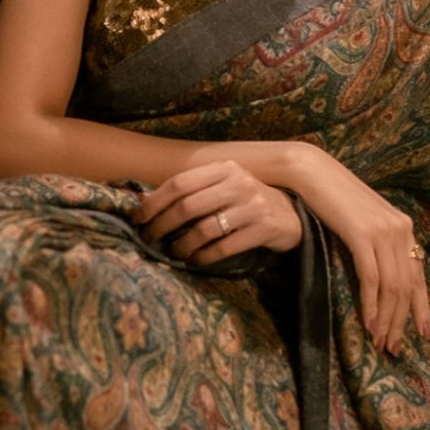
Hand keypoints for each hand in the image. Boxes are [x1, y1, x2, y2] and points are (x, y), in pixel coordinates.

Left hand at [133, 159, 302, 268]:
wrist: (292, 215)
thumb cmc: (246, 201)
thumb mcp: (222, 187)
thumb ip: (189, 191)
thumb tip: (141, 199)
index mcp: (224, 169)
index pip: (179, 183)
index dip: (154, 202)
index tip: (138, 219)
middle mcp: (238, 183)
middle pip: (187, 206)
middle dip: (161, 225)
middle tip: (148, 239)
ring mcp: (252, 206)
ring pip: (204, 229)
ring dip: (182, 245)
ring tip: (173, 253)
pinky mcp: (263, 229)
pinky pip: (224, 247)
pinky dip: (204, 257)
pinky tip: (195, 260)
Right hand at [287, 146, 429, 356]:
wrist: (311, 171)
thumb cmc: (331, 196)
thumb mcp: (361, 220)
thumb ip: (375, 241)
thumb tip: (378, 274)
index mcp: (403, 227)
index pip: (418, 274)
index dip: (422, 307)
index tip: (423, 333)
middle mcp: (400, 229)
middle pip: (407, 285)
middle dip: (401, 321)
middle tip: (393, 346)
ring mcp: (383, 231)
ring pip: (392, 286)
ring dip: (387, 318)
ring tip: (380, 341)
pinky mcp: (362, 234)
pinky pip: (371, 277)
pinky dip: (370, 303)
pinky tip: (368, 322)